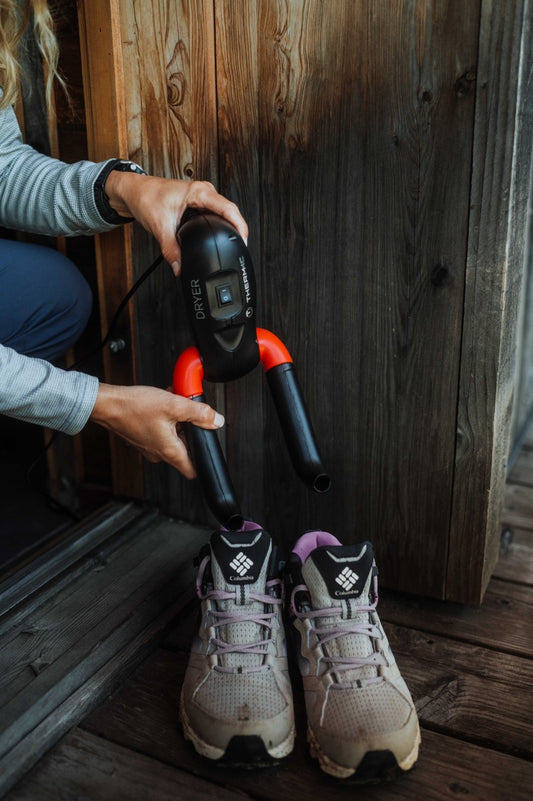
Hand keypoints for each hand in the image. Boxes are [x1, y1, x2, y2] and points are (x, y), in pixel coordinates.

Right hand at [89, 383, 223, 478]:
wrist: (106, 404)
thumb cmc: (133, 407)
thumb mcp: (174, 405)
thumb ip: (199, 414)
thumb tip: (216, 420)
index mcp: (170, 452)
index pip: (193, 470)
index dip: (204, 462)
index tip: (208, 450)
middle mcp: (159, 453)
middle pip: (186, 448)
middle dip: (190, 429)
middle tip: (187, 413)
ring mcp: (149, 446)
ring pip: (174, 436)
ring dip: (177, 420)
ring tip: (172, 404)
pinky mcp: (142, 437)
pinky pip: (162, 431)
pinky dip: (166, 418)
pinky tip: (162, 404)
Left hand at [103, 173, 247, 274]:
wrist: (134, 191)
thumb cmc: (146, 197)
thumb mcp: (159, 226)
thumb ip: (170, 250)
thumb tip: (179, 267)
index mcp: (199, 192)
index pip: (228, 209)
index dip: (240, 226)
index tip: (244, 242)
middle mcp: (204, 192)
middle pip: (230, 212)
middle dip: (236, 230)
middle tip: (240, 249)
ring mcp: (203, 198)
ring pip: (223, 214)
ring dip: (228, 228)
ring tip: (232, 245)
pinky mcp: (199, 204)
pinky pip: (215, 215)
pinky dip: (218, 226)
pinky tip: (218, 237)